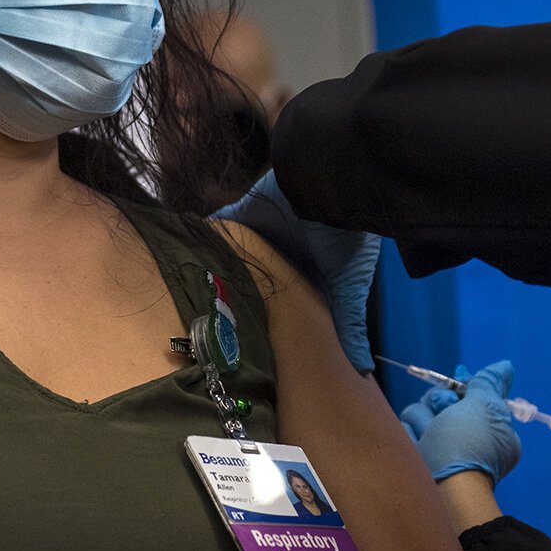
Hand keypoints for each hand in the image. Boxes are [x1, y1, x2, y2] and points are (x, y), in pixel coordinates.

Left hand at [215, 170, 379, 371]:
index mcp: (308, 270)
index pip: (286, 299)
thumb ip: (349, 322)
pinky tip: (187, 258)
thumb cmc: (345, 234)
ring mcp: (261, 231)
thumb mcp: (349, 283)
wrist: (332, 181)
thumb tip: (364, 369)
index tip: (256, 349)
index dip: (273, 319)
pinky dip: (205, 238)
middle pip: (255, 279)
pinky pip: (216, 227)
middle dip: (241, 298)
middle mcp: (282, 251)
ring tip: (195, 303)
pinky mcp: (243, 212)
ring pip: (233, 257)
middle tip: (217, 331)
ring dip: (220, 272)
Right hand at [399, 361, 521, 482]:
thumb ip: (490, 383)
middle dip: (440, 401)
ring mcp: (438, 448)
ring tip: (429, 434)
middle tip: (444, 410)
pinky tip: (417, 445)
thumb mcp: (485, 407)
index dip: (462, 389)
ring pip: (421, 411)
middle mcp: (464, 438)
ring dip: (424, 417)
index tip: (458, 388)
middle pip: (442, 400)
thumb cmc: (468, 444)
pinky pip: (405, 428)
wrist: (442, 488)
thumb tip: (506, 366)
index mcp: (490, 430)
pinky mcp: (414, 454)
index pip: (470, 396)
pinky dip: (410, 433)